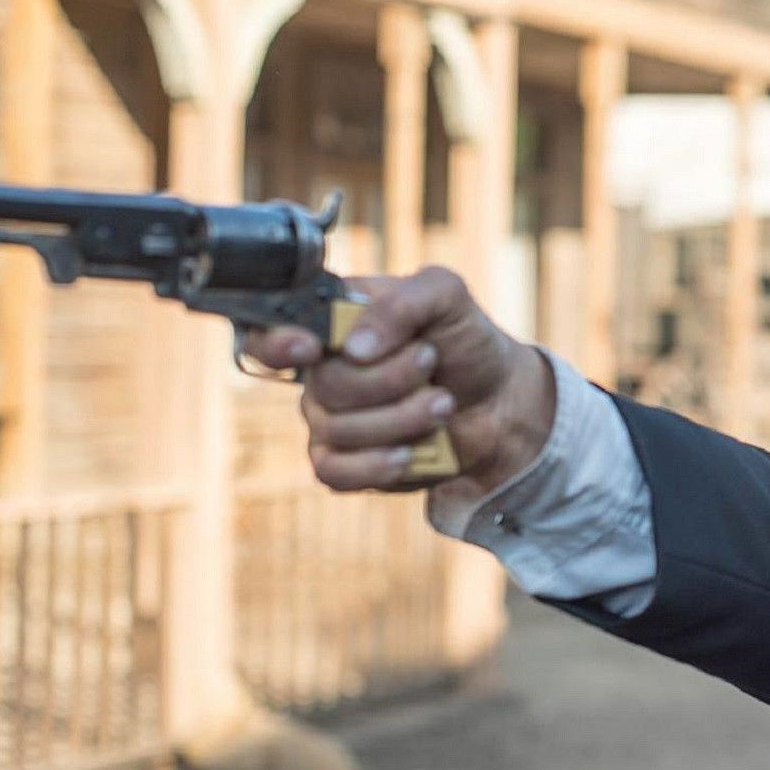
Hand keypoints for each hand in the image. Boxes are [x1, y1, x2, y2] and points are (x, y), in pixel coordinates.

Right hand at [240, 266, 553, 497]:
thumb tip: (355, 347)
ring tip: (444, 402)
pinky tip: (409, 453)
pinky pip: (334, 471)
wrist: (500, 403)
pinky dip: (376, 464)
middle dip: (390, 378)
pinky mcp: (347, 462)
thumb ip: (404, 301)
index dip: (276, 343)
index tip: (311, 347)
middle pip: (322, 384)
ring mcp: (331, 419)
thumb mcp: (447, 297)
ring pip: (335, 429)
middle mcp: (322, 370)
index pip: (268, 333)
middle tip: (432, 363)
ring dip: (402, 418)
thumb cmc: (466, 342)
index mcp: (334, 322)